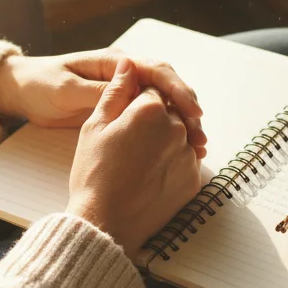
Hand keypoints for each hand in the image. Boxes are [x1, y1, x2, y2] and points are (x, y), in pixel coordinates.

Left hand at [0, 49, 207, 159]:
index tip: (192, 111)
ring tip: (196, 145)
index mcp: (114, 63)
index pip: (156, 70)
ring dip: (181, 121)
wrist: (23, 91)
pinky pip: (151, 116)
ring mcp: (125, 91)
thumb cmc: (42, 85)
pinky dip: (167, 130)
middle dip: (187, 108)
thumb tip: (132, 88)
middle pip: (168, 86)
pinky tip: (178, 147)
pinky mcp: (121, 109)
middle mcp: (125, 73)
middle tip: (199, 135)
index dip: (178, 89)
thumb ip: (100, 90)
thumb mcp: (67, 90)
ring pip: (164, 103)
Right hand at [65, 59, 203, 259]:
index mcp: (151, 110)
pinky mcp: (193, 180)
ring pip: (179, 137)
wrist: (106, 224)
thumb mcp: (95, 126)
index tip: (122, 122)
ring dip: (163, 143)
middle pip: (169, 112)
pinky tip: (149, 177)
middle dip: (152, 122)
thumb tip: (129, 64)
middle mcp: (177, 128)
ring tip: (137, 163)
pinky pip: (185, 161)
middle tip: (128, 145)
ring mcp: (188, 155)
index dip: (134, 104)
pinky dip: (171, 164)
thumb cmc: (93, 173)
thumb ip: (116, 91)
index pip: (150, 92)